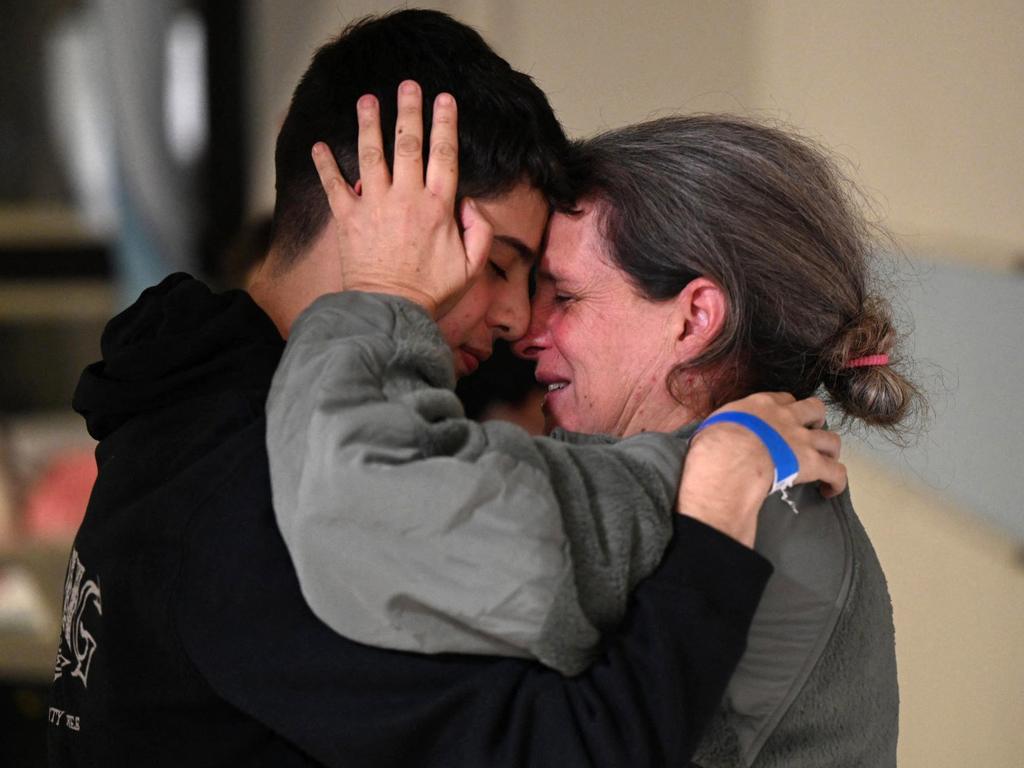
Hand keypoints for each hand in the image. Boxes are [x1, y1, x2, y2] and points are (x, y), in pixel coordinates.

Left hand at [310, 80, 492, 316]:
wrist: (389, 311)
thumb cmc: (430, 293)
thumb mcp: (470, 268)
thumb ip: (480, 233)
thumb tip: (472, 205)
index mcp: (438, 207)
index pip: (444, 154)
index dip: (445, 123)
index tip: (445, 99)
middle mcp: (406, 198)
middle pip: (408, 143)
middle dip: (409, 110)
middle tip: (408, 85)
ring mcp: (374, 205)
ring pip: (372, 154)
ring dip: (369, 123)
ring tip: (367, 99)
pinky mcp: (348, 218)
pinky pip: (333, 185)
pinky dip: (325, 164)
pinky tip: (318, 145)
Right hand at [678, 394, 845, 547]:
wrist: (732, 455)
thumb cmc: (716, 440)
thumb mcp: (716, 422)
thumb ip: (726, 423)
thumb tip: (720, 432)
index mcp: (763, 405)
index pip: (784, 399)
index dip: (787, 409)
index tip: (783, 419)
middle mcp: (787, 417)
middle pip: (815, 409)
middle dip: (816, 421)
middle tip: (808, 435)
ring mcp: (803, 440)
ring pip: (832, 440)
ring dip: (829, 451)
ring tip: (823, 462)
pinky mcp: (812, 463)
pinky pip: (836, 472)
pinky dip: (836, 481)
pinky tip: (830, 490)